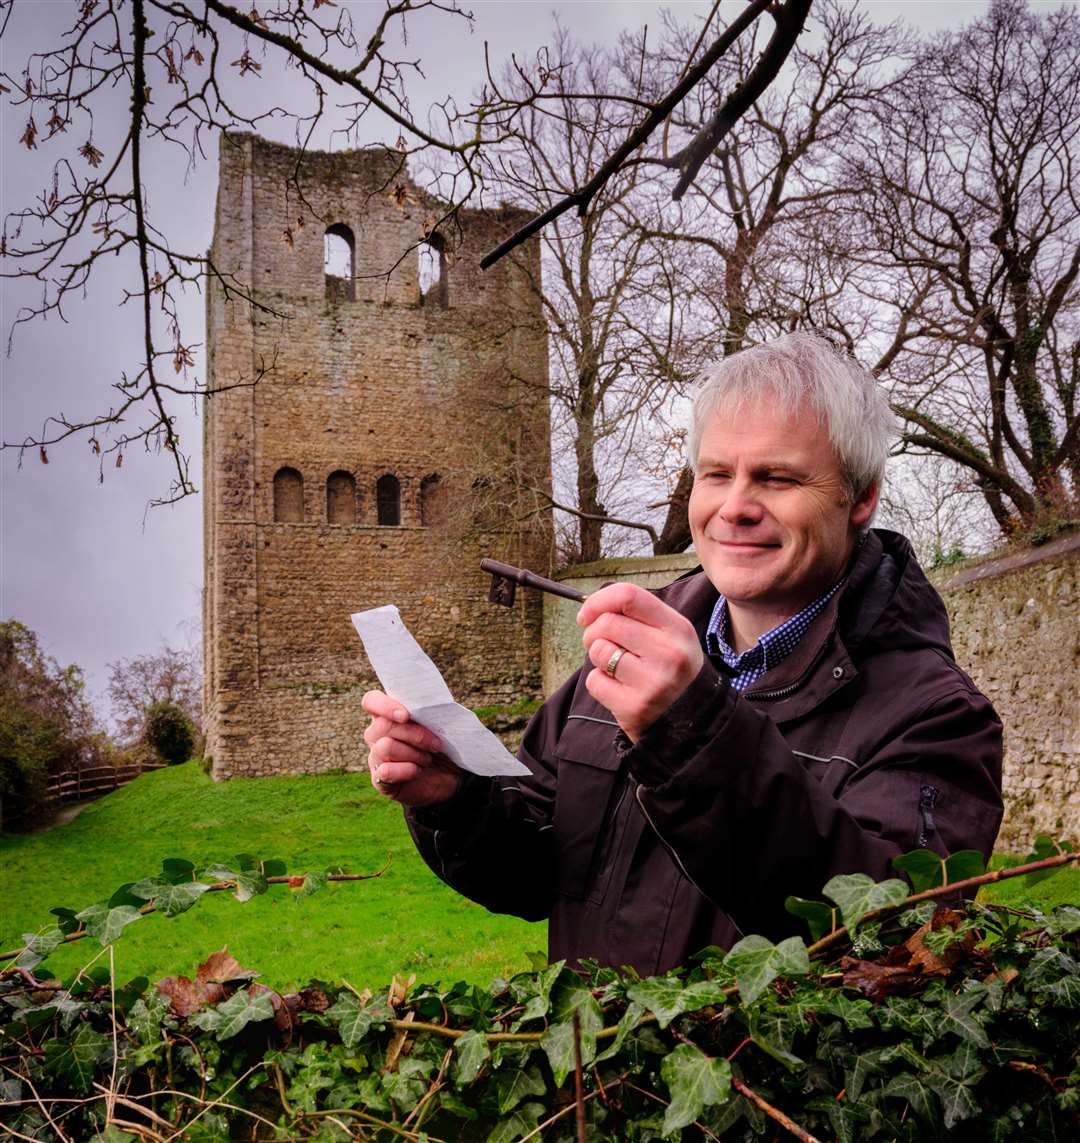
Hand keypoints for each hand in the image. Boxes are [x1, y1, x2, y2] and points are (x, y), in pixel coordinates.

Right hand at [361, 690, 463, 806]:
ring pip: (386, 746)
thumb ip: (429, 713)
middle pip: (383, 725)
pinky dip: (406, 770)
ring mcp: (375, 757)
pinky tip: (417, 771)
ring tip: (428, 759)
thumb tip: (430, 708)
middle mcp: (376, 734)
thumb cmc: (440, 744)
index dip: (384, 706)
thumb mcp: (439, 726)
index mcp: (387, 714)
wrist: (449, 775)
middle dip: (415, 734)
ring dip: (414, 753)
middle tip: (436, 744)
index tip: (406, 715)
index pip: (371, 701)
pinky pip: (385, 772)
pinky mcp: (380, 780)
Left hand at [577, 583, 702, 741]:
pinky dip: (599, 683)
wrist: (688, 719)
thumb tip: (590, 607)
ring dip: (598, 657)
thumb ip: (636, 616)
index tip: (587, 613)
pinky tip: (619, 689)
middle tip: (602, 644)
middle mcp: (670, 653)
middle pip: (608, 623)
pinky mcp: (636, 707)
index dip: (600, 601)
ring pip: (598, 651)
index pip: (629, 596)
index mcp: (678, 628)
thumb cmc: (667, 668)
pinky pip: (595, 681)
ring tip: (617, 667)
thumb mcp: (668, 635)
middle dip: (593, 631)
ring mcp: (654, 682)